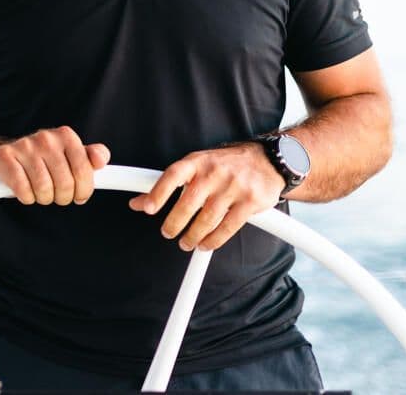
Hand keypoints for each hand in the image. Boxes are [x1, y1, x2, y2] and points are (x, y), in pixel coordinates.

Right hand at [0, 126, 110, 205]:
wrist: (8, 157)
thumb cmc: (45, 160)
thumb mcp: (71, 156)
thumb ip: (91, 156)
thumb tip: (100, 160)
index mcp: (65, 136)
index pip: (84, 171)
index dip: (84, 190)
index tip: (79, 195)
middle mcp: (45, 137)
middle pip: (65, 184)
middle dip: (62, 197)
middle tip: (57, 195)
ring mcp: (24, 146)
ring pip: (43, 189)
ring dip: (43, 198)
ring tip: (40, 192)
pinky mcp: (5, 157)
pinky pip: (23, 190)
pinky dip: (26, 197)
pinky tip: (25, 190)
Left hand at [128, 143, 283, 250]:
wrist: (267, 160)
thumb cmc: (226, 165)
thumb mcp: (197, 165)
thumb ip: (170, 183)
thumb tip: (138, 202)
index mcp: (198, 161)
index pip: (173, 175)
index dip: (157, 192)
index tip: (145, 207)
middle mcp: (215, 172)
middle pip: (188, 202)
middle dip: (174, 223)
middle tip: (167, 232)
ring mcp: (234, 187)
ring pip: (207, 219)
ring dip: (193, 236)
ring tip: (186, 242)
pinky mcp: (250, 202)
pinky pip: (228, 227)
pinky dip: (214, 240)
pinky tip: (206, 244)